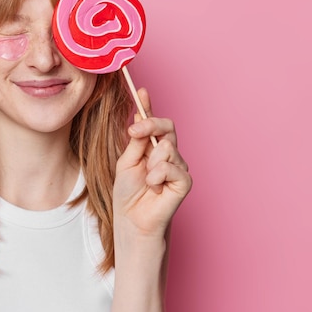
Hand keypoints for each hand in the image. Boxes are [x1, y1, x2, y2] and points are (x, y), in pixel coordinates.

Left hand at [113, 88, 191, 237]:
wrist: (131, 219)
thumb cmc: (127, 193)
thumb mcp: (126, 160)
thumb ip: (136, 139)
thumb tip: (139, 112)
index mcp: (152, 147)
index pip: (154, 123)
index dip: (148, 106)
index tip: (141, 91)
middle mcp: (168, 154)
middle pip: (167, 127)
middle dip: (149, 124)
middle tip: (133, 131)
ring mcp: (178, 167)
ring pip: (168, 147)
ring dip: (151, 163)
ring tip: (146, 180)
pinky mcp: (184, 181)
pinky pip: (173, 167)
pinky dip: (158, 175)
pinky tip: (154, 187)